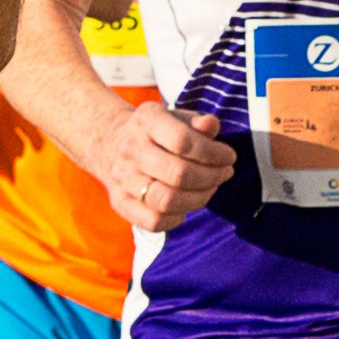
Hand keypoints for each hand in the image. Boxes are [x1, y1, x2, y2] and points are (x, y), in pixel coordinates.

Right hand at [103, 101, 238, 235]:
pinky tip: (186, 206)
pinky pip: (152, 222)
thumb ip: (197, 121)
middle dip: (211, 177)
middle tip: (224, 174)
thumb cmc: (156, 131)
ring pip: (166, 201)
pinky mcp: (120, 203)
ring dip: (198, 199)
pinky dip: (176, 219)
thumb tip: (211, 126)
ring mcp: (122, 178)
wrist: (110, 142)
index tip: (229, 157)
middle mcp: (130, 149)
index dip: (213, 153)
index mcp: (146, 120)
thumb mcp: (176, 117)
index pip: (183, 142)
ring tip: (210, 189)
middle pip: (178, 174)